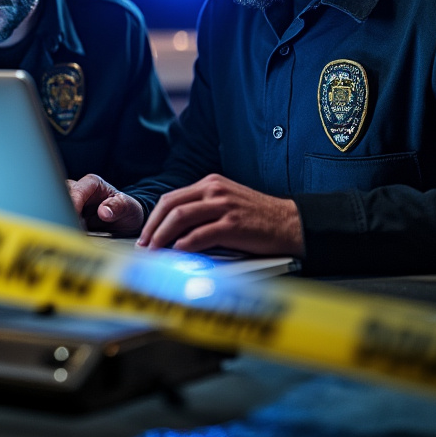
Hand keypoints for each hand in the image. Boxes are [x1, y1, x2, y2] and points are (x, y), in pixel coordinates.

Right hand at [67, 174, 144, 235]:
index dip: (73, 204)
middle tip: (68, 229)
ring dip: (61, 222)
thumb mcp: (129, 208)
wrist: (127, 222)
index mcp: (92, 184)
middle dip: (62, 213)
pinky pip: (61, 221)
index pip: (76, 191)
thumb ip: (118, 207)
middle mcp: (79, 191)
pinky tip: (67, 239)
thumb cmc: (128, 210)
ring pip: (57, 208)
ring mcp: (72, 205)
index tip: (74, 219)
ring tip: (68, 236)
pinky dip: (63, 229)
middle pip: (60, 197)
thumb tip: (104, 212)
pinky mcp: (69, 218)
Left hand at [138, 174, 304, 256]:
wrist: (291, 223)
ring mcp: (224, 206)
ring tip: (154, 251)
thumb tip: (174, 231)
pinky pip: (200, 234)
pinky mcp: (233, 224)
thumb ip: (203, 210)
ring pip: (180, 217)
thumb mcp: (227, 203)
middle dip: (152, 227)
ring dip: (162, 236)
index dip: (154, 217)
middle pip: (170, 205)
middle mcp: (214, 190)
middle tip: (144, 245)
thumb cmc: (259, 217)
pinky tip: (177, 253)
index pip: (171, 198)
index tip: (146, 234)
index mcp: (210, 184)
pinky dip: (184, 244)